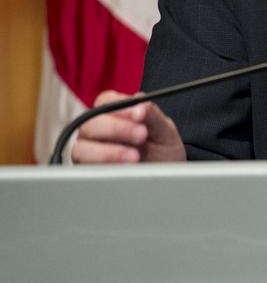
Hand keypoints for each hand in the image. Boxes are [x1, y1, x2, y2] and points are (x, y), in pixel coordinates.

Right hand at [71, 90, 185, 162]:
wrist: (168, 180)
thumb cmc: (163, 153)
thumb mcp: (165, 133)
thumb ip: (153, 116)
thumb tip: (141, 103)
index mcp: (114, 114)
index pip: (106, 101)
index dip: (120, 106)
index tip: (139, 114)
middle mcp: (97, 132)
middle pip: (90, 123)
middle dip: (117, 128)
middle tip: (141, 135)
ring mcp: (90, 153)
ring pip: (82, 148)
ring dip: (108, 152)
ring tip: (134, 157)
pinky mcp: (91, 173)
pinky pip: (88, 170)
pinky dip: (105, 168)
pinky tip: (124, 169)